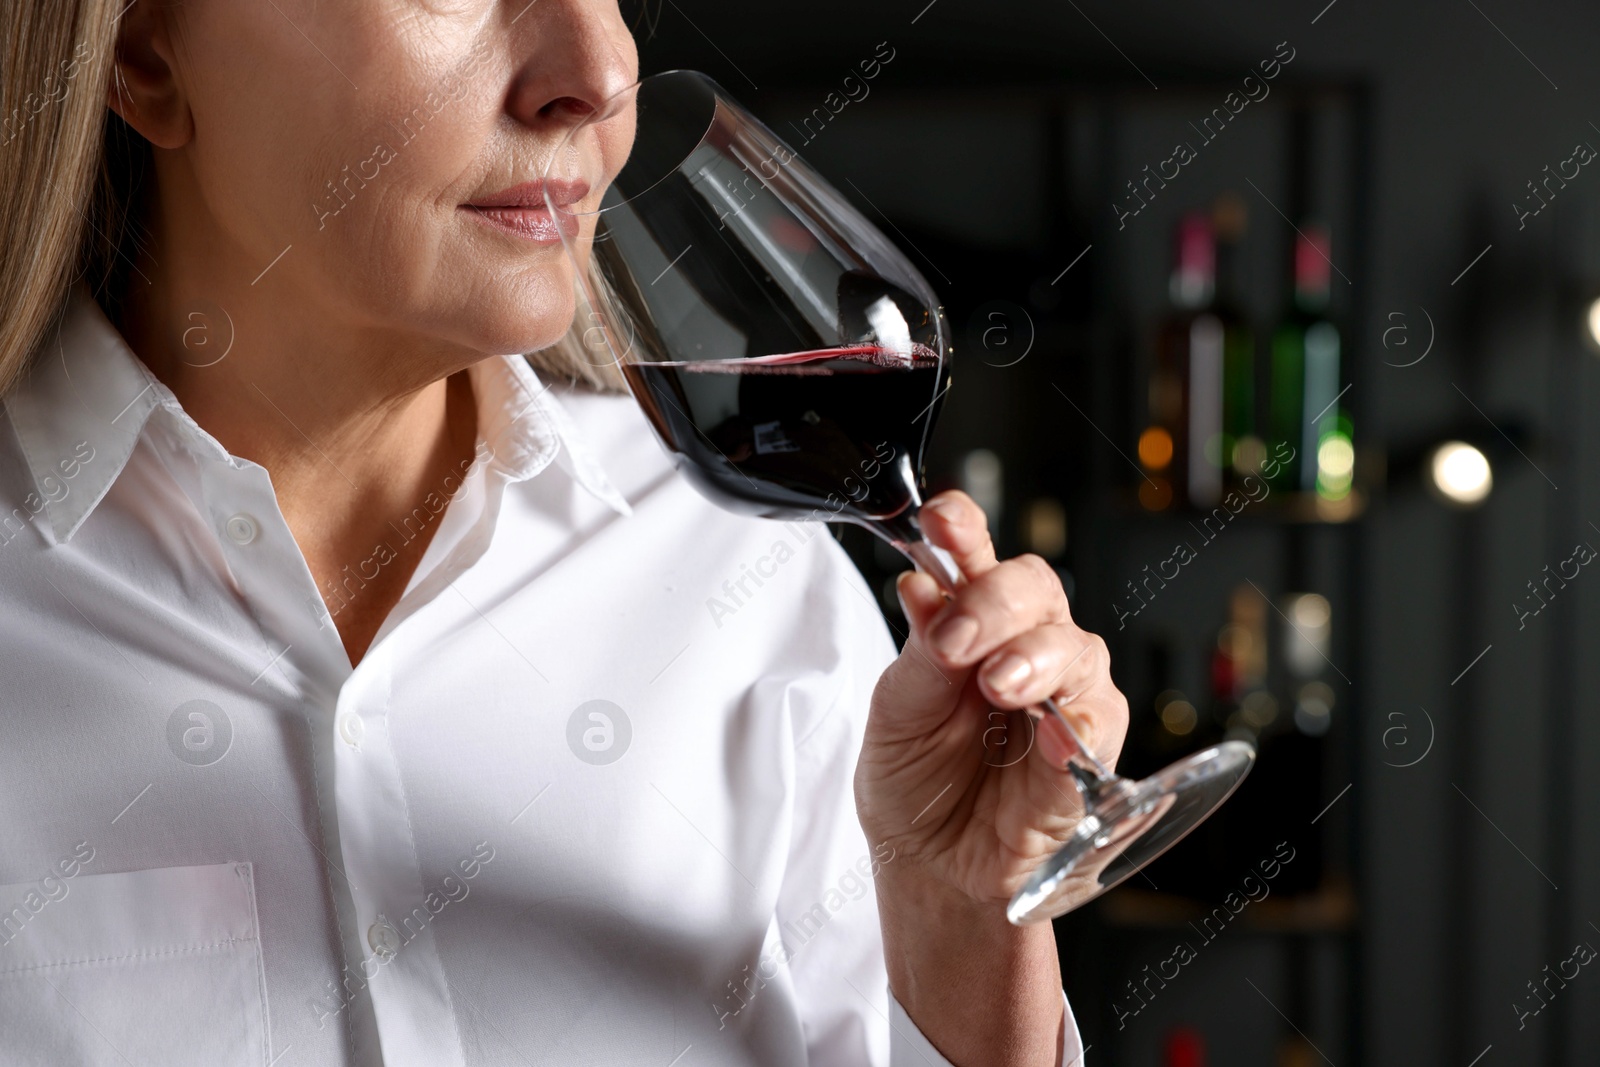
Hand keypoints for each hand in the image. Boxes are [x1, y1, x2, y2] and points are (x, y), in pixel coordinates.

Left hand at [855, 490, 1129, 908]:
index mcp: (969, 623)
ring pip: (1073, 647)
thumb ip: (919, 656)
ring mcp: (1063, 695)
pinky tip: (1047, 726)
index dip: (964, 530)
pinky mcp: (1090, 752)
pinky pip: (1097, 723)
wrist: (932, 866)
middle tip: (954, 643)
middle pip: (1034, 589)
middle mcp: (1023, 646)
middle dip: (994, 604)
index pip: (975, 557)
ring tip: (998, 684)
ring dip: (1033, 658)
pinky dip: (1072, 721)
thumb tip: (922, 587)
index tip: (941, 520)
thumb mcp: (897, 715)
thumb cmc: (917, 781)